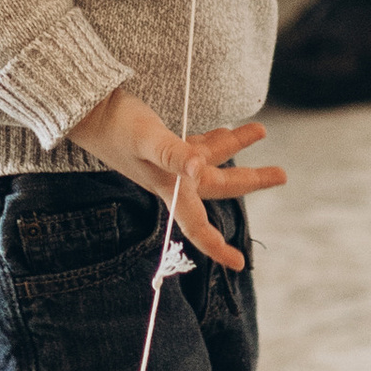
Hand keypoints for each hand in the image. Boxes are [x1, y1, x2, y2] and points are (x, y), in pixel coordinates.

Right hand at [67, 86, 278, 273]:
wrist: (88, 108)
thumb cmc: (117, 126)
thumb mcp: (148, 139)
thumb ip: (174, 154)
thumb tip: (199, 169)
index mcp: (169, 187)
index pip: (197, 225)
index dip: (216, 246)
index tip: (238, 263)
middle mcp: (172, 180)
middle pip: (218, 186)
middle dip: (251, 180)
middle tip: (282, 174)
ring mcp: (168, 162)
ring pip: (210, 160)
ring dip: (236, 148)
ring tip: (261, 130)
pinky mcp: (163, 145)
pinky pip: (196, 146)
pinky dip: (214, 139)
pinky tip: (228, 129)